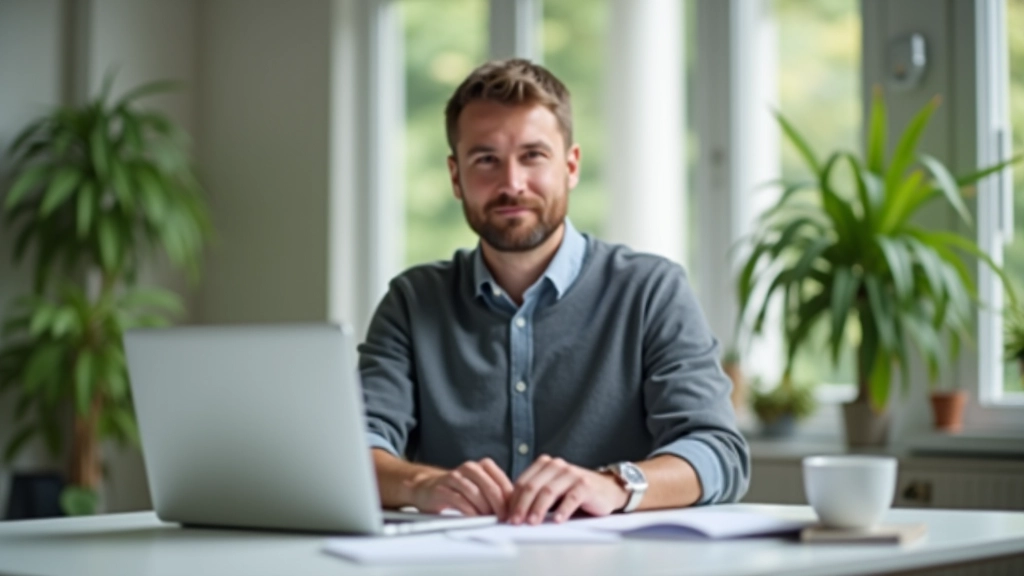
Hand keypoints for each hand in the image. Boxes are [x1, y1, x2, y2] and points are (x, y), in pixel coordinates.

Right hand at [408, 458, 513, 519]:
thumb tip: (515, 508)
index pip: (502, 481)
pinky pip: (459, 500)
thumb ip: (496, 493)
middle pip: (490, 487)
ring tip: (489, 519)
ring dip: (484, 509)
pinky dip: (469, 511)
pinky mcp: (442, 488)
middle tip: (503, 518)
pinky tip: (474, 518)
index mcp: (483, 465)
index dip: (509, 498)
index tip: (513, 512)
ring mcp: (455, 476)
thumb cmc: (459, 490)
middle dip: (499, 505)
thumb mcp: (481, 487)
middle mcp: (470, 467)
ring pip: (475, 493)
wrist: (428, 488)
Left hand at [507, 455, 628, 524]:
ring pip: (549, 491)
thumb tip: (511, 513)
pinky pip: (571, 498)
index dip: (513, 500)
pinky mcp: (585, 485)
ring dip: (538, 509)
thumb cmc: (574, 492)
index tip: (507, 517)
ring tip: (532, 523)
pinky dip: (563, 510)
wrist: (606, 489)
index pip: (523, 482)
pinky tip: (558, 521)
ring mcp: (572, 474)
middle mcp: (557, 466)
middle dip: (521, 505)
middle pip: (533, 486)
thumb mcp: (553, 490)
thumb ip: (535, 495)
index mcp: (545, 465)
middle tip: (515, 522)